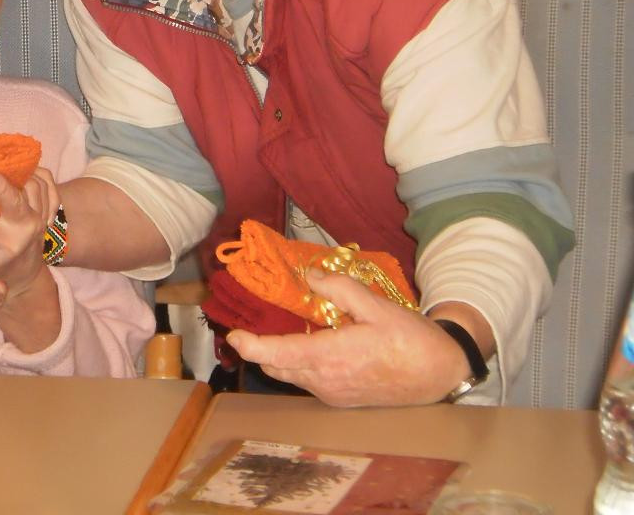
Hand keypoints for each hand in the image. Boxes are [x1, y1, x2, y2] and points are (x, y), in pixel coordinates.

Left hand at [225, 268, 472, 406]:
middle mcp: (324, 381)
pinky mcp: (340, 399)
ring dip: (280, 356)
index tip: (234, 335)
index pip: (276, 354)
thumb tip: (309, 275)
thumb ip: (339, 289)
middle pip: (277, 367)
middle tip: (252, 326)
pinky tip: (309, 344)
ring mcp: (332, 394)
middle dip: (260, 348)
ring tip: (280, 331)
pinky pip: (307, 381)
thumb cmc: (410, 339)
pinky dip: (298, 364)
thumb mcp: (376, 305)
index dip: (250, 346)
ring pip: (291, 375)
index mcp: (329, 358)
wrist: (440, 374)